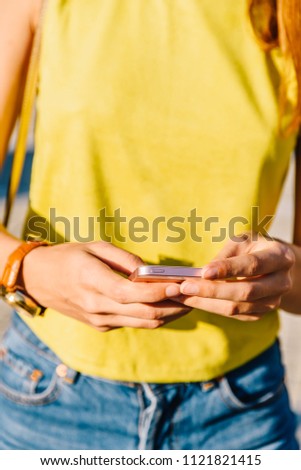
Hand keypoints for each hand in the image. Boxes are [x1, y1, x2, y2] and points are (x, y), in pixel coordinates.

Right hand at [21, 241, 190, 330]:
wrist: (37, 279)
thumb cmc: (67, 256)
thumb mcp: (94, 246)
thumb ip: (124, 259)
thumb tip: (150, 271)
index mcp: (94, 282)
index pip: (134, 294)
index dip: (160, 292)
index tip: (181, 284)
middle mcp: (98, 306)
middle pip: (144, 313)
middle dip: (173, 306)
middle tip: (194, 295)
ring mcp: (99, 320)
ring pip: (142, 323)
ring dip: (168, 315)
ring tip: (187, 302)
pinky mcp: (101, 326)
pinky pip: (133, 323)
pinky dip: (152, 316)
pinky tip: (166, 306)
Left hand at [178, 233, 294, 320]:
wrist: (273, 265)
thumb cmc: (252, 247)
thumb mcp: (242, 241)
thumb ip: (225, 255)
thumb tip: (201, 273)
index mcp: (280, 256)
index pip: (252, 265)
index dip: (228, 269)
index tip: (203, 272)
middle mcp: (281, 282)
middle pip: (245, 292)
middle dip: (211, 290)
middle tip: (184, 287)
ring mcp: (273, 301)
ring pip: (237, 308)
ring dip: (206, 303)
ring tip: (181, 295)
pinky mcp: (261, 314)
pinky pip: (234, 315)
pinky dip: (210, 308)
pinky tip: (190, 301)